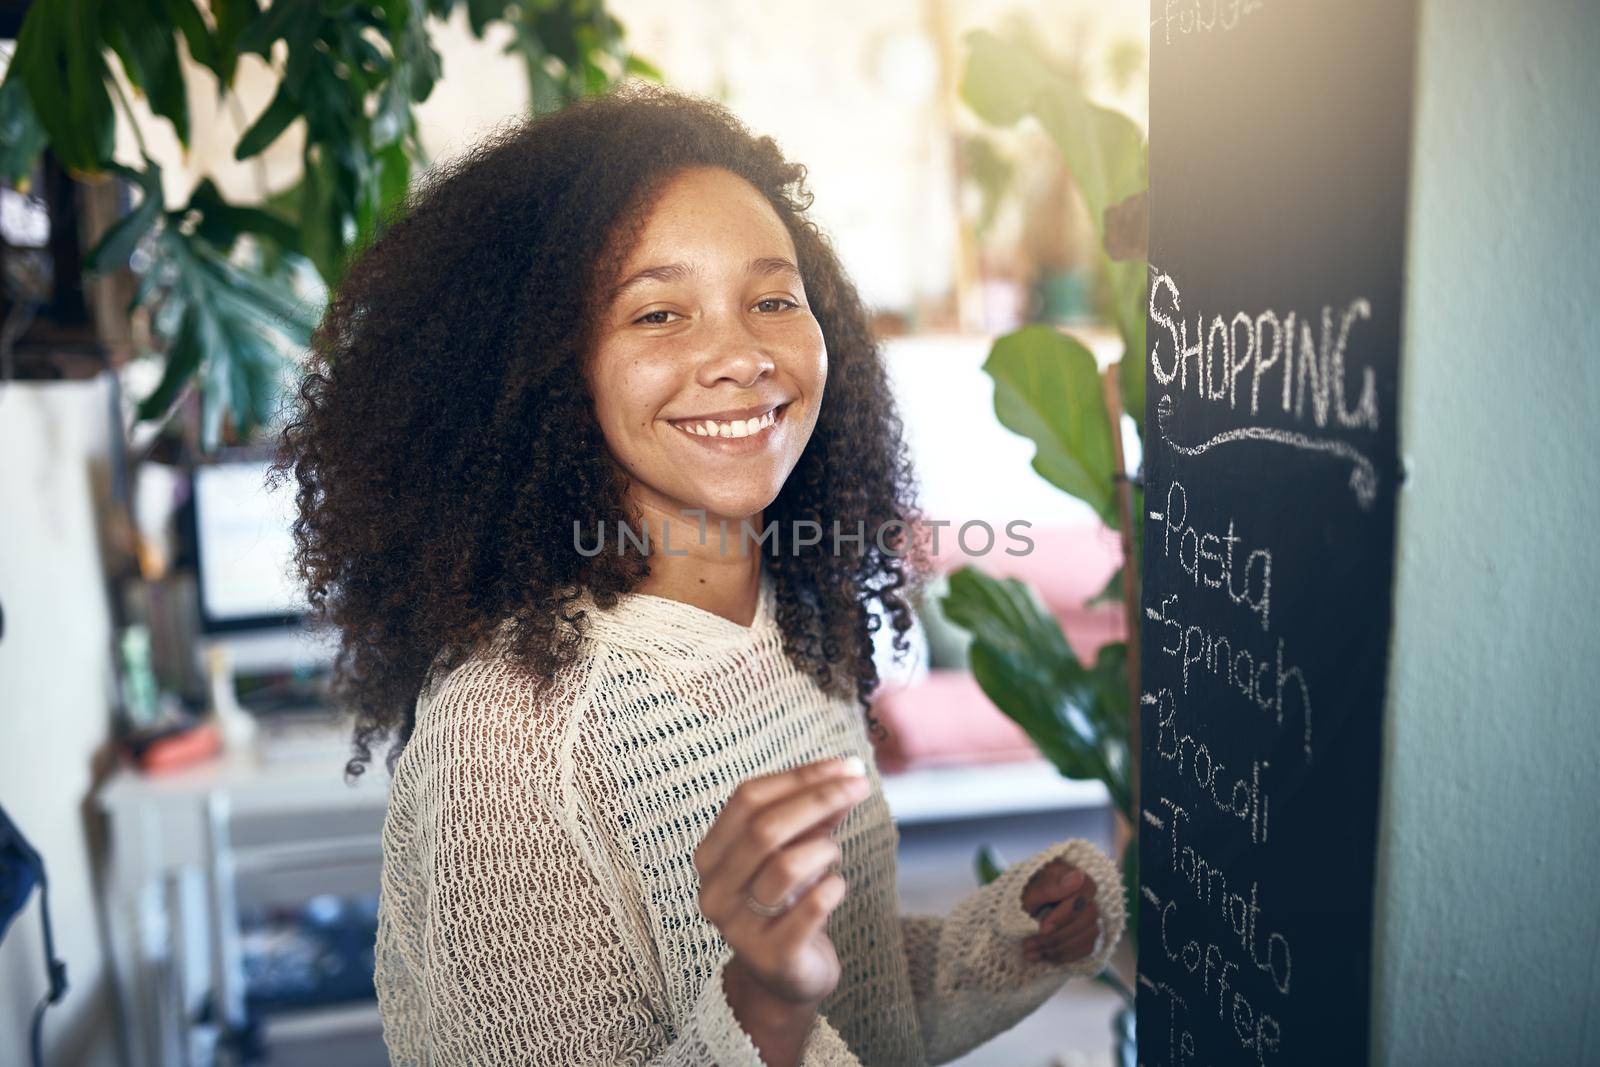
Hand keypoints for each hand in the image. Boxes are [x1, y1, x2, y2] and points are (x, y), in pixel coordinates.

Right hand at [693, 755, 868, 1005]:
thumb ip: (816, 814)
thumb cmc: (790, 900)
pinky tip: (835, 889)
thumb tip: (846, 773)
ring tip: (832, 856)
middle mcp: (715, 889)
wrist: (787, 976)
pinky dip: (833, 888)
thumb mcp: (797, 849)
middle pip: (765, 828)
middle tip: (860, 787)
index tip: (845, 765)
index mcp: (712, 854)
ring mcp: (738, 927)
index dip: (799, 777)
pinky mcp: (771, 956)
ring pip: (786, 867)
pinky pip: (811, 908)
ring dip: (824, 850)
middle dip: (819, 799)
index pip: (748, 798)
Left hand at [1019, 858, 1099, 965]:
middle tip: (1030, 944)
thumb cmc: (1021, 895)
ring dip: (1059, 949)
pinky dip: (1064, 956)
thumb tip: (1077, 877)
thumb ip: (1048, 887)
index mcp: (1071, 874)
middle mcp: (1086, 893)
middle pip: (1089, 916)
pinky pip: (1087, 948)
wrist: (1015, 908)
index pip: (1084, 892)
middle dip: (1059, 935)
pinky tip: (1043, 957)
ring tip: (1030, 953)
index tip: (1043, 928)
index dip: (1065, 914)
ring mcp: (1089, 913)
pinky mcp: (1088, 932)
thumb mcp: (1027, 892)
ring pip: (1089, 934)